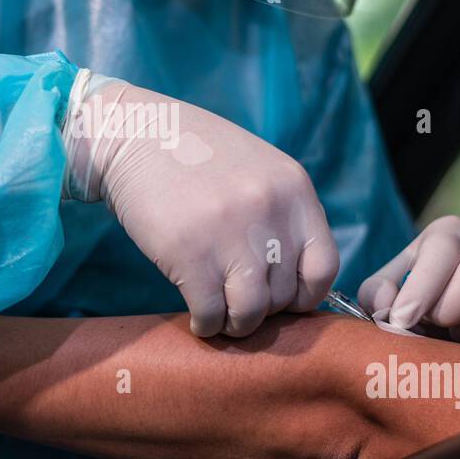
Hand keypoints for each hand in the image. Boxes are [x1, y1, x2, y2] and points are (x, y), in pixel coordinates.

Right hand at [64, 76, 337, 337]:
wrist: (136, 134)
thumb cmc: (195, 156)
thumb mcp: (257, 170)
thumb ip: (281, 214)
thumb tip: (293, 278)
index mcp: (293, 189)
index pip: (324, 266)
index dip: (305, 294)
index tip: (282, 298)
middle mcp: (269, 211)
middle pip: (284, 294)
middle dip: (263, 309)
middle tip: (239, 303)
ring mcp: (230, 233)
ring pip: (251, 312)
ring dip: (237, 324)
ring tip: (223, 316)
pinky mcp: (189, 254)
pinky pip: (211, 313)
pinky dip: (206, 324)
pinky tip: (199, 316)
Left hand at [358, 215, 459, 352]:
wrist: (448, 310)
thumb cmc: (412, 296)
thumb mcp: (387, 287)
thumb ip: (376, 294)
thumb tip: (391, 307)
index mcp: (449, 234)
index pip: (442, 252)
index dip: (421, 289)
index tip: (402, 320)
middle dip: (449, 309)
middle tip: (433, 324)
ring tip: (453, 334)